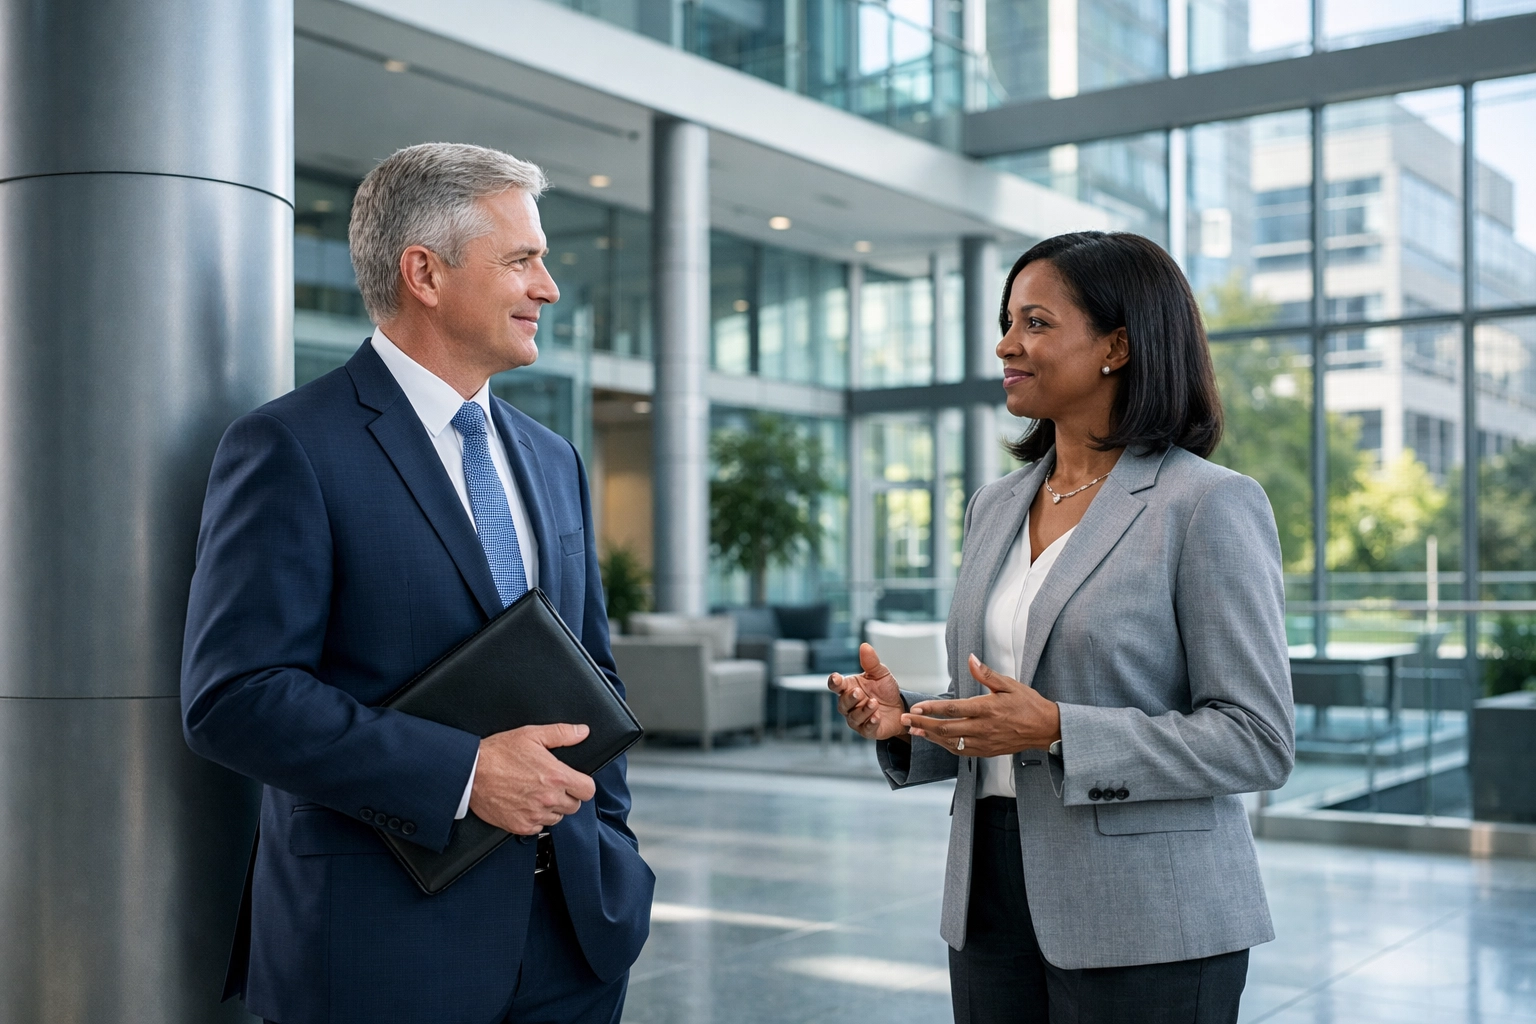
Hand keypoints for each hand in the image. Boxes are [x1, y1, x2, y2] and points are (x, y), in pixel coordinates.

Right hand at [468, 723, 596, 834]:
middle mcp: (548, 799)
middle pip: (574, 806)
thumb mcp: (531, 734)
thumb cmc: (498, 753)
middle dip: (567, 796)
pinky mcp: (520, 826)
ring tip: (536, 793)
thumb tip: (582, 731)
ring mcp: (534, 815)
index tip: (575, 781)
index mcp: (556, 776)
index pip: (588, 791)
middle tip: (551, 785)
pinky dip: (535, 819)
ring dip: (551, 808)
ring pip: (557, 818)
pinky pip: (539, 828)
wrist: (470, 772)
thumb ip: (561, 733)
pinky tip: (525, 804)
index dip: (583, 785)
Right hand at [827, 643, 908, 740]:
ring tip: (874, 703)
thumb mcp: (880, 674)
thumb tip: (864, 646)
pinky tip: (876, 717)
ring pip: (854, 717)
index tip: (836, 678)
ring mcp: (857, 719)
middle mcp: (849, 705)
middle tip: (858, 692)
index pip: (836, 685)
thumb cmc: (885, 690)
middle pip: (843, 703)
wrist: (900, 708)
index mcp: (849, 688)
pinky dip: (870, 723)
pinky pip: (865, 728)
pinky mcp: (867, 730)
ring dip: (863, 710)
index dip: (834, 682)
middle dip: (850, 698)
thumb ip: (871, 662)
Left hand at [901, 654, 1060, 756]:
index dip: (931, 709)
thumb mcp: (1009, 684)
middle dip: (922, 724)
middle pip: (946, 729)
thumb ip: (986, 674)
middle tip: (905, 720)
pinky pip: (962, 752)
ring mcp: (985, 742)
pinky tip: (935, 740)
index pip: (953, 709)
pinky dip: (945, 746)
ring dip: (930, 737)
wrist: (1045, 729)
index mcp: (988, 708)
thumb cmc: (1028, 704)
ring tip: (913, 731)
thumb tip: (970, 658)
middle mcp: (984, 727)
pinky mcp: (987, 751)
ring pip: (951, 743)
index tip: (915, 707)